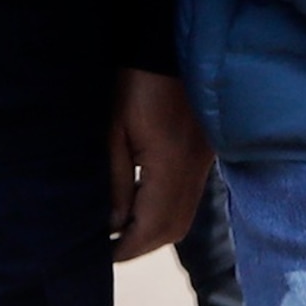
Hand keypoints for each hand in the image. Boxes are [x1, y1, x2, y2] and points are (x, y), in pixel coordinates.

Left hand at [106, 68, 210, 261]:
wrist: (169, 51)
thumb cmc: (135, 85)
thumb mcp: (115, 133)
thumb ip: (117, 182)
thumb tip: (115, 224)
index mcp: (170, 166)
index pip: (152, 226)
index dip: (127, 246)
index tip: (102, 253)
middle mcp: (192, 173)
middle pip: (172, 230)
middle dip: (141, 245)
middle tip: (110, 246)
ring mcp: (202, 167)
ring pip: (183, 219)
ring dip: (155, 233)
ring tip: (124, 229)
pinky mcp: (204, 159)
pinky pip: (188, 201)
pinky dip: (166, 215)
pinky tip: (144, 207)